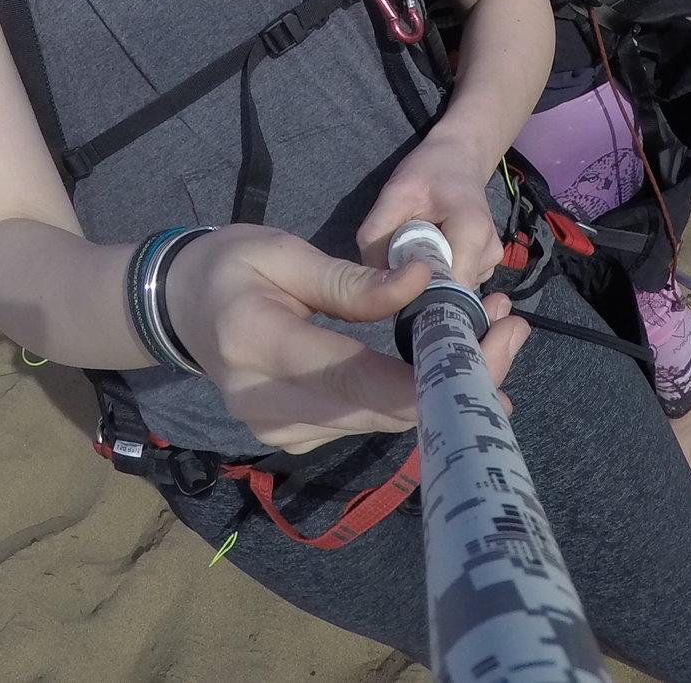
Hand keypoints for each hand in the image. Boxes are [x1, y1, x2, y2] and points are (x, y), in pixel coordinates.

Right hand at [165, 225, 527, 453]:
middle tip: (513, 328)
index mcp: (258, 344)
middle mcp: (266, 403)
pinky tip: (450, 360)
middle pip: (377, 410)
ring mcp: (280, 431)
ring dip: (442, 387)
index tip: (483, 358)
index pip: (351, 376)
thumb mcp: (282, 251)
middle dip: (452, 377)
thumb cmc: (229, 266)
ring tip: (497, 333)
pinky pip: (366, 423)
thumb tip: (424, 282)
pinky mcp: (295, 438)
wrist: (178, 309)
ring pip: (380, 424)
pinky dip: (412, 397)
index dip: (421, 379)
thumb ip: (351, 279)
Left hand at [355, 131, 504, 287]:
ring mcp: (490, 262)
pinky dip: (438, 274)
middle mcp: (489, 253)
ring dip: (428, 279)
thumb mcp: (395, 193)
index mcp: (472, 230)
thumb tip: (370, 278)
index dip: (418, 293)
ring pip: (452, 290)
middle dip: (419, 285)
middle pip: (449, 292)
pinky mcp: (486, 266)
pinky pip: (456, 284)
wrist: (459, 158)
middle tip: (400, 257)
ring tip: (418, 247)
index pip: (449, 287)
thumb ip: (377, 234)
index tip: (394, 281)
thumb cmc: (429, 171)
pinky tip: (431, 251)